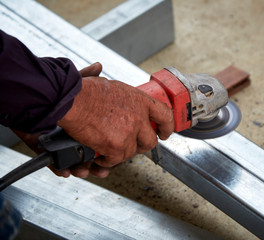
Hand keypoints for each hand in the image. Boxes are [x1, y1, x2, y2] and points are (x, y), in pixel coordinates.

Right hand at [57, 63, 173, 175]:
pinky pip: (115, 160)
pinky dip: (107, 161)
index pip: (164, 115)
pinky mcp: (116, 147)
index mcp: (140, 100)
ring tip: (111, 149)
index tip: (165, 132)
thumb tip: (98, 67)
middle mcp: (138, 118)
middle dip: (142, 145)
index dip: (167, 126)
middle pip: (150, 141)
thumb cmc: (83, 90)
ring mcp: (129, 134)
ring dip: (122, 153)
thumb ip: (107, 83)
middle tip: (134, 145)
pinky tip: (101, 157)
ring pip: (132, 152)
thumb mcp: (103, 80)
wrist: (71, 102)